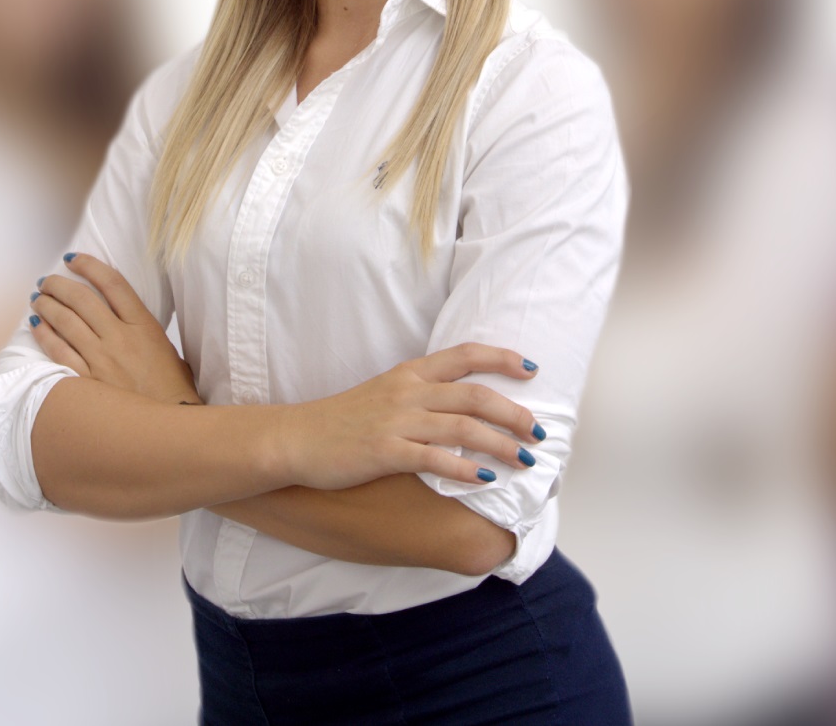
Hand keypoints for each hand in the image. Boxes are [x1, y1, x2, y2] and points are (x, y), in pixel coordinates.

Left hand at [30, 254, 200, 404]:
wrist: (168, 429)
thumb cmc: (172, 392)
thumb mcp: (167, 351)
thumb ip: (145, 331)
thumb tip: (128, 319)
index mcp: (144, 327)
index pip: (113, 284)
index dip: (90, 266)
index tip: (74, 258)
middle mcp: (120, 338)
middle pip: (82, 299)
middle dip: (59, 284)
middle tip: (47, 280)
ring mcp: (102, 360)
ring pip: (66, 321)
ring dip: (48, 305)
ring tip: (38, 298)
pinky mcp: (87, 382)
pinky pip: (58, 351)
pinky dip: (45, 334)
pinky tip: (37, 324)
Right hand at [274, 343, 547, 489]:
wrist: (295, 439)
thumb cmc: (342, 421)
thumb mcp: (385, 394)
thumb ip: (422, 395)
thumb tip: (463, 408)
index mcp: (410, 373)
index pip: (465, 355)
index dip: (502, 359)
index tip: (532, 369)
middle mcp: (408, 392)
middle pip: (475, 394)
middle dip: (514, 412)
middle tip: (539, 431)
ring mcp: (396, 421)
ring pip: (463, 427)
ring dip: (501, 443)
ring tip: (525, 459)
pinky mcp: (384, 452)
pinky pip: (434, 459)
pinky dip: (465, 468)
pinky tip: (486, 479)